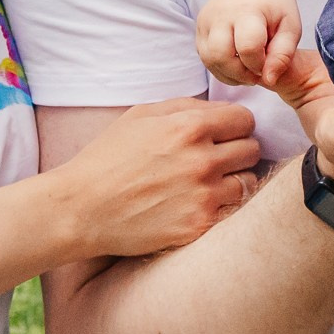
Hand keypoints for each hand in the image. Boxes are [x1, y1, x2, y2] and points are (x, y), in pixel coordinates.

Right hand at [57, 98, 261, 258]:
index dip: (235, 125)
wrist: (81, 208)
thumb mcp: (141, 115)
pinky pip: (231, 213)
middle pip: (252, 150)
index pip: (245, 120)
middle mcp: (202, 160)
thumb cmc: (108, 157)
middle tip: (216, 159)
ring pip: (248, 184)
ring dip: (233, 181)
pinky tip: (198, 205)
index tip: (225, 134)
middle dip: (237, 151)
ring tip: (209, 184)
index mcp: (189, 127)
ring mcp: (202, 196)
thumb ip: (185, 107)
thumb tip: (220, 109)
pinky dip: (220, 208)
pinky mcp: (198, 226)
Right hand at [197, 0, 303, 87]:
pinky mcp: (199, 29)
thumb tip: (269, 80)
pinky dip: (220, 68)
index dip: (260, 64)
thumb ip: (283, 55)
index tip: (269, 62)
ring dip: (229, 74)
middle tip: (256, 72)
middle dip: (240, 74)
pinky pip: (205, 58)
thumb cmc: (276, 6)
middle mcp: (220, 14)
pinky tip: (237, 64)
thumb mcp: (290, 27)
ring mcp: (206, 21)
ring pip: (209, 61)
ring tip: (247, 70)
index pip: (248, 47)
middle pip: (221, 56)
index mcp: (247, 10)